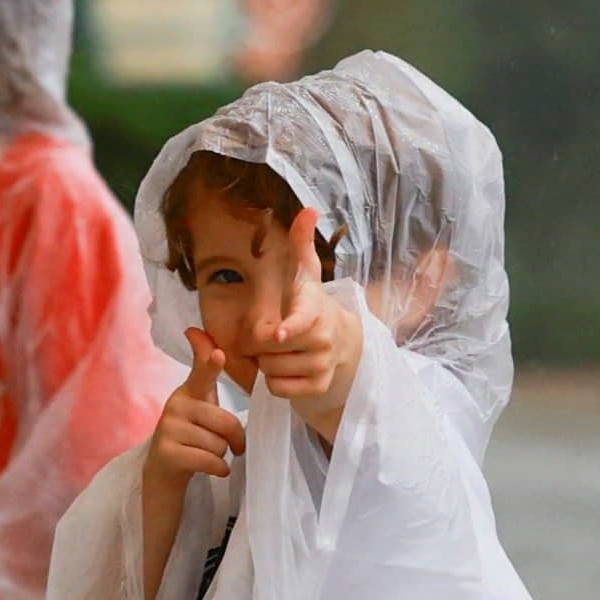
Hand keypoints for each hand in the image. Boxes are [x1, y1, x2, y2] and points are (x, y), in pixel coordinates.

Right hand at [141, 339, 247, 510]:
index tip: (219, 354)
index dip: (211, 364)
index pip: (202, 374)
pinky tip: (212, 469)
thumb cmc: (191, 433)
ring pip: (219, 445)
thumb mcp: (201, 401)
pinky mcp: (167, 453)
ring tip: (208, 455)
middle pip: (226, 423)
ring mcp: (168, 429)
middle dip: (235, 440)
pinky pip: (210, 461)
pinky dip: (219, 469)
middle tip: (231, 446)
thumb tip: (195, 330)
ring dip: (222, 456)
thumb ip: (204, 371)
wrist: (165, 470)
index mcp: (189, 391)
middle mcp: (175, 405)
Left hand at [242, 207, 364, 435]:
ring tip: (277, 352)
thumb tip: (308, 209)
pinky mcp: (319, 386)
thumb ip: (301, 243)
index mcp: (314, 310)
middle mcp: (322, 338)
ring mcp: (323, 364)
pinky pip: (280, 389)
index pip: (301, 322)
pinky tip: (284, 369)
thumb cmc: (310, 304)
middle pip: (270, 350)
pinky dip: (275, 383)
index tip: (277, 335)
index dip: (289, 329)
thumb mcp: (305, 274)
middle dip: (259, 346)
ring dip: (266, 364)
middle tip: (268, 337)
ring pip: (273, 371)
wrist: (340, 340)